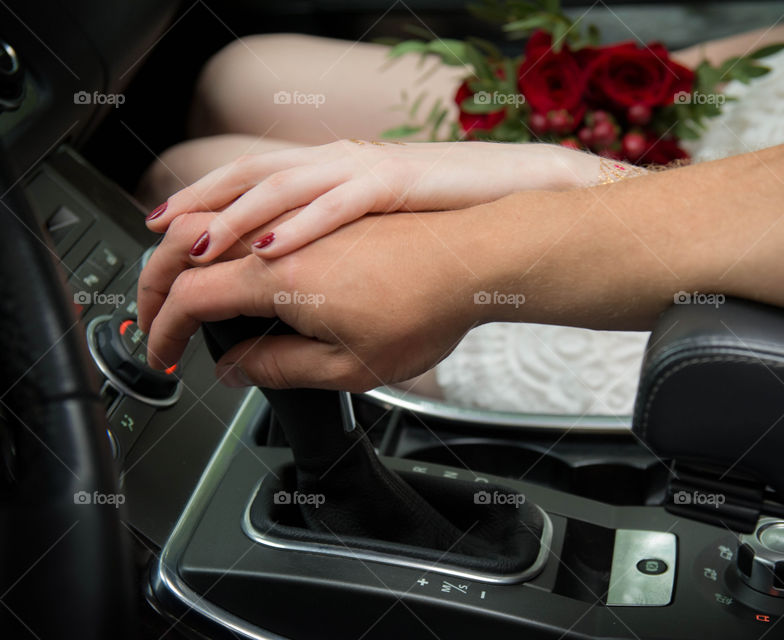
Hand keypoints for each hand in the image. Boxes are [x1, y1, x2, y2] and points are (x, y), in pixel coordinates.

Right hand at [143, 205, 507, 390]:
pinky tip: (226, 244)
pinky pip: (251, 208)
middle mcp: (281, 238)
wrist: (474, 260)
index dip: (162, 330)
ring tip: (167, 276)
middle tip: (151, 320)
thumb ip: (279, 369)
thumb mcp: (350, 368)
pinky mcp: (321, 210)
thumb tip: (233, 369)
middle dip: (153, 285)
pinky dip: (221, 226)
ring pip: (216, 217)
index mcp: (279, 280)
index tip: (163, 355)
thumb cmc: (426, 311)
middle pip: (187, 247)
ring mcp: (301, 216)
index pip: (189, 298)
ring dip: (179, 246)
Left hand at [145, 140, 601, 260]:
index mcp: (325, 178)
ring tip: (199, 245)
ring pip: (285, 183)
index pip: (247, 183)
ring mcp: (363, 170)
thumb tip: (269, 294)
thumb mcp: (367, 240)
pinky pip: (341, 201)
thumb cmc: (439, 227)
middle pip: (249, 176)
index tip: (161, 232)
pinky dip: (303, 225)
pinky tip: (274, 247)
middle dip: (198, 205)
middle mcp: (335, 166)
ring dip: (236, 215)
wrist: (503, 205)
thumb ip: (320, 255)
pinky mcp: (396, 182)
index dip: (199, 203)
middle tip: (158, 235)